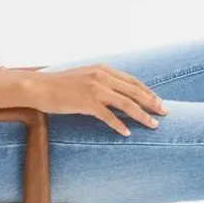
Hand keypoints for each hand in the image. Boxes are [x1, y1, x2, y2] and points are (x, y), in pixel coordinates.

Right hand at [21, 65, 167, 135]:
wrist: (38, 87)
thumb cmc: (60, 85)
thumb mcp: (85, 77)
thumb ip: (101, 82)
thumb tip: (117, 94)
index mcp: (103, 69)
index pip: (132, 81)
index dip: (148, 91)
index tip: (159, 101)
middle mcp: (101, 76)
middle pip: (134, 91)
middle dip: (151, 102)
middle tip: (165, 113)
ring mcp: (94, 89)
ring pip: (126, 103)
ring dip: (142, 115)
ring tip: (153, 125)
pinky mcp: (85, 102)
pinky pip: (108, 116)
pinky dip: (119, 125)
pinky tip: (127, 133)